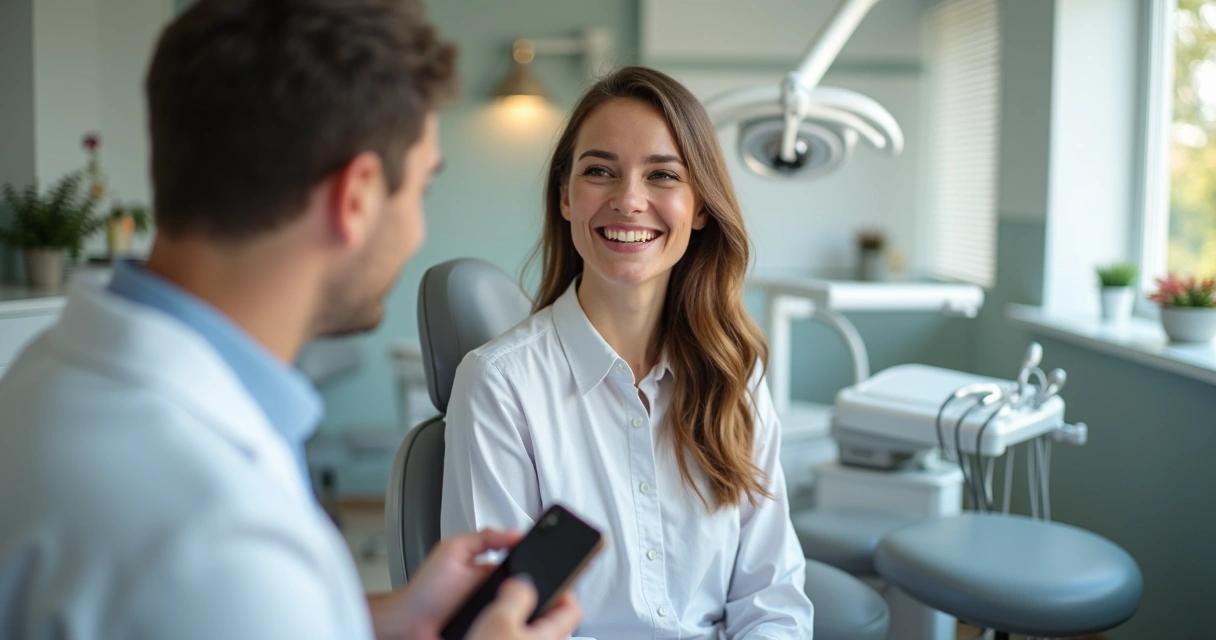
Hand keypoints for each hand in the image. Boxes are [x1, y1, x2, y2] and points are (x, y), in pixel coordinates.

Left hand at [371, 528, 580, 639]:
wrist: (406, 624)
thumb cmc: (424, 591)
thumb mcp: (453, 550)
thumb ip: (483, 538)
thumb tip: (515, 532)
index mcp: (493, 573)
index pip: (527, 567)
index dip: (546, 566)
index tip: (566, 564)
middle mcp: (497, 596)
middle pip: (532, 593)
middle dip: (549, 592)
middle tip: (561, 590)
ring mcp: (495, 618)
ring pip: (527, 616)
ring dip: (537, 614)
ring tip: (546, 609)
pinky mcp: (491, 635)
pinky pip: (512, 634)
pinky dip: (520, 632)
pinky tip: (523, 627)